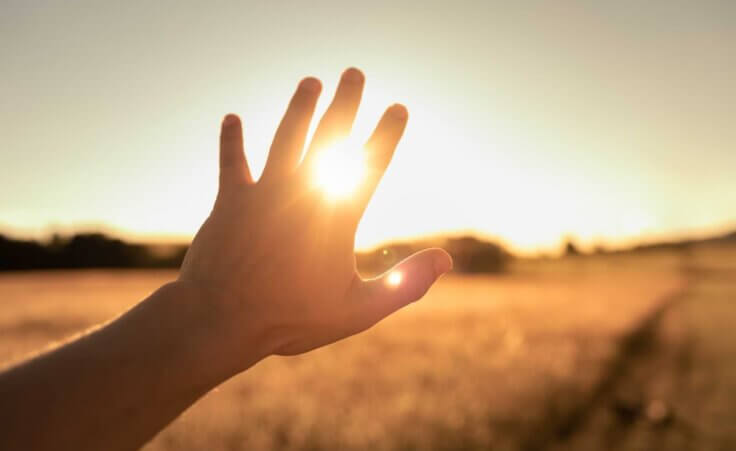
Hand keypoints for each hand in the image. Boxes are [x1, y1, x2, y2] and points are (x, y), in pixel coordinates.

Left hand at [178, 68, 451, 371]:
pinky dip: (232, 141)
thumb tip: (446, 259)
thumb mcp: (358, 309)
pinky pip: (232, 162)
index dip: (386, 134)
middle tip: (354, 72)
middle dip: (344, 103)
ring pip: (284, 138)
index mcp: (336, 216)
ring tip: (311, 82)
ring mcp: (263, 194)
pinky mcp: (231, 201)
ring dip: (299, 108)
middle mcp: (301, 193)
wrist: (221, 319)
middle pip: (328, 137)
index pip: (370, 164)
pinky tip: (233, 118)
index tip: (398, 107)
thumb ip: (404, 284)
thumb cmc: (292, 318)